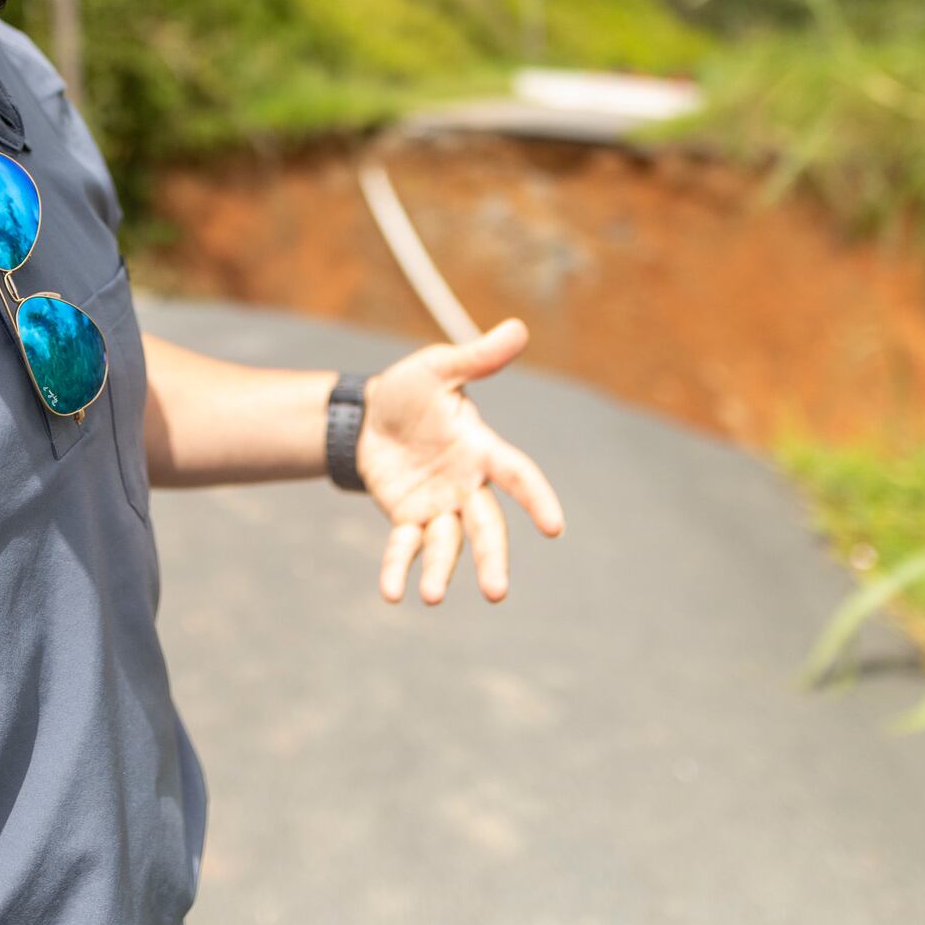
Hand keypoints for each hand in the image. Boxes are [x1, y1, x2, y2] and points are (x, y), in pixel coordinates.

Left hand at [355, 318, 565, 604]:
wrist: (369, 416)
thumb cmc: (412, 390)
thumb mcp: (439, 368)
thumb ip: (477, 357)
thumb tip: (518, 327)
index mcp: (481, 449)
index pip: (517, 474)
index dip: (537, 498)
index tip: (554, 526)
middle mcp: (466, 484)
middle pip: (486, 527)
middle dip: (492, 559)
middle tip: (496, 593)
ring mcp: (438, 505)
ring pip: (447, 544)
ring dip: (440, 570)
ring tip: (432, 596)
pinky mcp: (408, 517)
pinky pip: (405, 546)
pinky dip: (398, 568)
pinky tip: (391, 593)